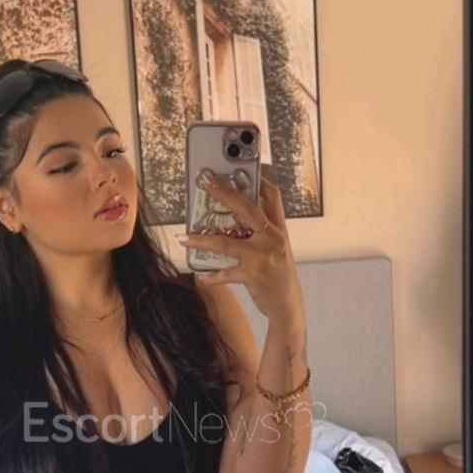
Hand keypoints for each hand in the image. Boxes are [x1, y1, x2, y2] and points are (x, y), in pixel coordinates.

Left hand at [180, 175, 304, 322]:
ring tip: (185, 238)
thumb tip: (235, 219)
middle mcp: (272, 240)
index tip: (242, 169)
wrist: (287, 304)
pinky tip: (200, 274)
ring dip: (202, 240)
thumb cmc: (279, 275)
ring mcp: (263, 258)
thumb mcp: (277, 248)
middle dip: (226, 194)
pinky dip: (211, 275)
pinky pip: (225, 273)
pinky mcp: (253, 276)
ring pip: (226, 244)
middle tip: (207, 184)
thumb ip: (262, 232)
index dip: (259, 180)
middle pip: (248, 210)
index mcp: (279, 230)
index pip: (272, 197)